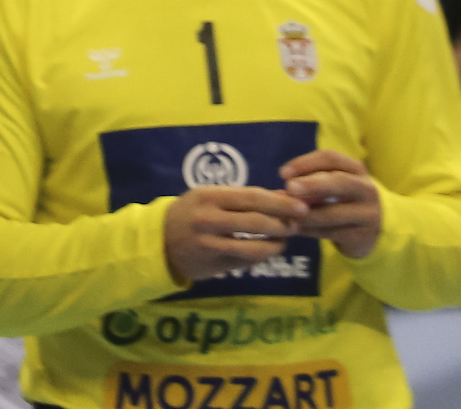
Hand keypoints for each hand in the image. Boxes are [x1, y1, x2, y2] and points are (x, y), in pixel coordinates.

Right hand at [163, 186, 309, 281]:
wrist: (159, 241)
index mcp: (208, 196)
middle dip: (283, 224)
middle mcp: (207, 218)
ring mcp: (209, 242)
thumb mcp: (209, 198)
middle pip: (256, 221)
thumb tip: (283, 196)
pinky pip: (246, 260)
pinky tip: (267, 250)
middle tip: (297, 225)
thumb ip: (242, 198)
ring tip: (284, 240)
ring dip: (276, 244)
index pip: (252, 197)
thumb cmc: (190, 213)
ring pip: (255, 246)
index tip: (301, 206)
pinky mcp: (213, 263)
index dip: (280, 203)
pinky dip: (262, 256)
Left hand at [280, 150, 381, 259]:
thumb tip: (277, 193)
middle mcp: (366, 189)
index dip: (305, 163)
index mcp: (355, 170)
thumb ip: (309, 185)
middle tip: (289, 188)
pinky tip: (293, 228)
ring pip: (332, 213)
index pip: (330, 158)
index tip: (282, 173)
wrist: (377, 231)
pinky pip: (331, 233)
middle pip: (338, 182)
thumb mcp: (332, 187)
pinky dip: (309, 230)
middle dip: (311, 184)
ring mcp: (368, 214)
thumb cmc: (345, 201)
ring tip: (284, 214)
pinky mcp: (363, 236)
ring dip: (305, 214)